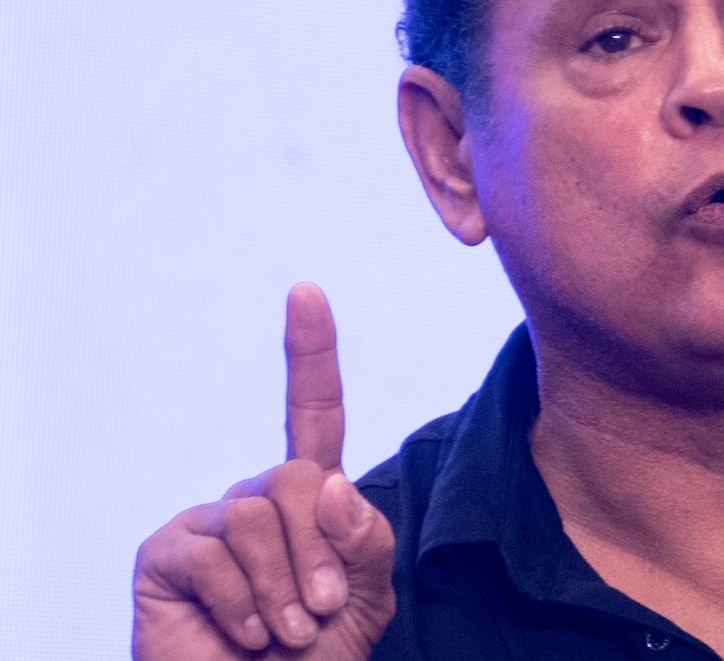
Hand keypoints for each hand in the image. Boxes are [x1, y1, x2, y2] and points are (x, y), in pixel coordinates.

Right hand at [133, 284, 395, 658]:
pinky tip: (246, 634)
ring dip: (286, 587)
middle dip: (320, 554)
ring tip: (285, 632)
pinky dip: (244, 604)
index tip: (306, 291)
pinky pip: (216, 553)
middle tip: (319, 611)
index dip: (310, 351)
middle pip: (296, 479)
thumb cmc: (319, 651)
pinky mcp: (165, 553)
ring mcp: (206, 521)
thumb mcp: (367, 593)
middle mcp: (254, 497)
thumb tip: (327, 483)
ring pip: (258, 517)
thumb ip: (365, 539)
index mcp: (309, 496)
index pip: (313, 411)